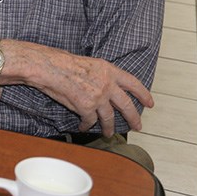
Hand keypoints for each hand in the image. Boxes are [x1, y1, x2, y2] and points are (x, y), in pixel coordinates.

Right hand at [25, 47, 153, 136]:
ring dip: (109, 127)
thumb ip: (99, 74)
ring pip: (109, 118)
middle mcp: (107, 84)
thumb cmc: (60, 62)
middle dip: (134, 118)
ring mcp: (98, 97)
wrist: (47, 67)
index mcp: (108, 70)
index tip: (149, 103)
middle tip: (137, 126)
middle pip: (127, 105)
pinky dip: (86, 126)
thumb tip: (101, 84)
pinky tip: (83, 127)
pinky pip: (89, 121)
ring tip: (109, 133)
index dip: (143, 94)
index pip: (133, 83)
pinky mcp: (86, 107)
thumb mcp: (87, 63)